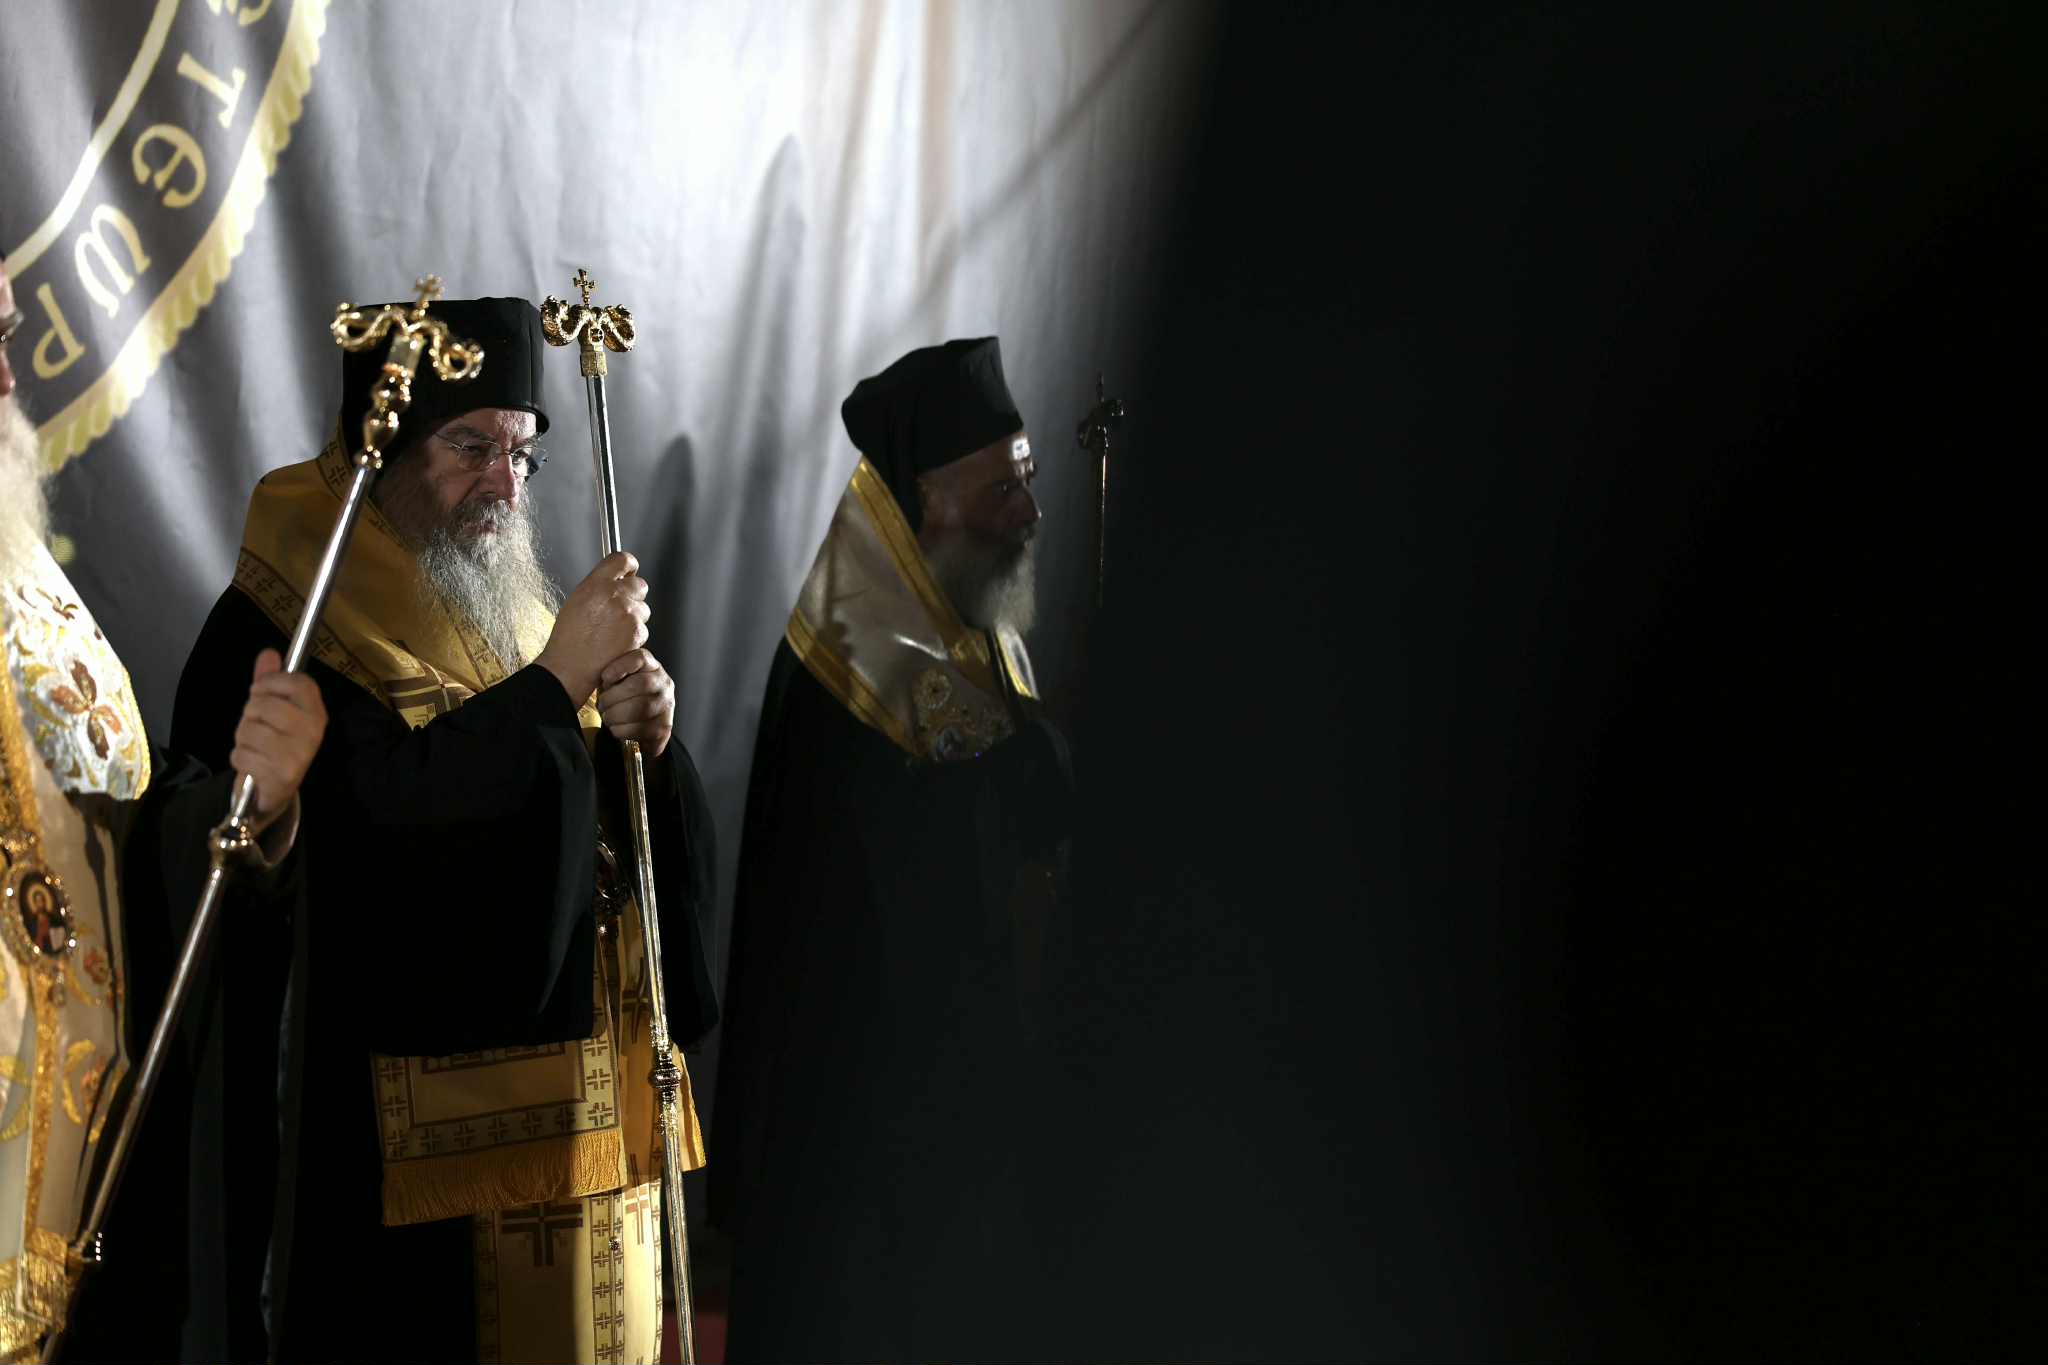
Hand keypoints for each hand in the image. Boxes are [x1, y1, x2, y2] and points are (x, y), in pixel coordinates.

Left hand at [231, 648, 326, 832]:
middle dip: (249, 715)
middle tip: (259, 727)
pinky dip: (239, 759)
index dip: (271, 682)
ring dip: (242, 739)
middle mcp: (313, 731)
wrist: (274, 792)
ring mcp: (299, 754)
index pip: (297, 681)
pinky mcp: (281, 775)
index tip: (261, 692)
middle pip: (263, 704)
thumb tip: (269, 653)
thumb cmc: (273, 744)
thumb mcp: (272, 710)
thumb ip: (269, 681)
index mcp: (316, 712)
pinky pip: (242, 754)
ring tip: (255, 748)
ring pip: (248, 729)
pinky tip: (252, 765)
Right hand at [536, 551, 649, 703]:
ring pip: (643, 608)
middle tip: (620, 609)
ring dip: (634, 617)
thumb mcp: (576, 602)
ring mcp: (628, 614)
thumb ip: (598, 588)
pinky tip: (617, 643)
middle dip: (633, 594)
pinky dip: (634, 635)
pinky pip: (643, 628)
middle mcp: (613, 595)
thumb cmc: (569, 639)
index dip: (628, 565)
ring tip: (612, 631)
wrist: (569, 667)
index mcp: (595, 584)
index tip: (629, 570)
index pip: (622, 559)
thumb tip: (615, 581)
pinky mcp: (637, 632)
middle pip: (639, 584)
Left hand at [598, 648, 674, 757]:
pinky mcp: (664, 726)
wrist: (641, 724)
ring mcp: (666, 705)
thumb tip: (596, 678)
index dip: (621, 666)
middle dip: (614, 696)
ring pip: (641, 708)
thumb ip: (612, 674)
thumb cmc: (624, 697)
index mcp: (651, 667)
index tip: (605, 677)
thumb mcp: (618, 680)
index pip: (641, 658)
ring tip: (607, 716)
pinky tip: (616, 728)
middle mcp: (663, 683)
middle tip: (602, 704)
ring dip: (616, 715)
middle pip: (641, 684)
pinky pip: (640, 728)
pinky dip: (622, 730)